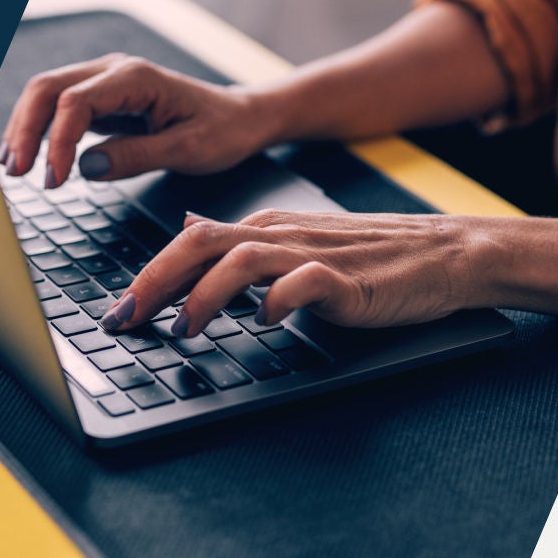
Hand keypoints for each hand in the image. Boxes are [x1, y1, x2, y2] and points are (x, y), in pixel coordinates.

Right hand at [0, 53, 274, 187]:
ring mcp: (107, 82)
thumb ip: (136, 157)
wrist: (242, 117)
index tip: (53, 180)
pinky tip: (31, 156)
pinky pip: (61, 107)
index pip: (75, 102)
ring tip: (15, 169)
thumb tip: (85, 167)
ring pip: (47, 94)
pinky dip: (41, 129)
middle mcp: (115, 71)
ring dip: (27, 128)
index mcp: (137, 78)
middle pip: (48, 88)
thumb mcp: (188, 151)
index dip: (56, 141)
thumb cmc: (223, 131)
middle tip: (17, 174)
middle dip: (26, 129)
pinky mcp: (104, 98)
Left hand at [98, 210, 480, 334]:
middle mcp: (281, 235)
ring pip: (242, 259)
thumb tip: (186, 228)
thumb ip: (239, 240)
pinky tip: (264, 322)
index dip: (146, 276)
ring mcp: (314, 254)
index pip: (191, 243)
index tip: (115, 313)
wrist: (442, 254)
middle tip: (124, 319)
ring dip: (204, 295)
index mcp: (265, 228)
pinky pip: (305, 283)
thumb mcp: (292, 242)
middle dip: (154, 280)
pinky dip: (278, 300)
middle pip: (202, 242)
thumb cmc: (368, 257)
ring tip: (184, 328)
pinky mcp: (348, 279)